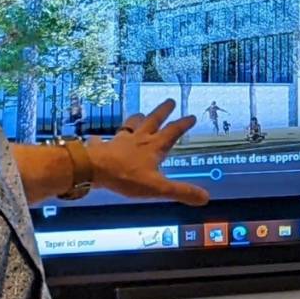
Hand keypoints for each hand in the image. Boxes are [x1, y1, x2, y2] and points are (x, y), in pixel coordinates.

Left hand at [88, 101, 208, 204]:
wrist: (94, 169)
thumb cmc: (127, 176)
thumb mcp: (158, 187)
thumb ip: (181, 191)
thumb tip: (205, 197)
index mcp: (154, 147)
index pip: (172, 132)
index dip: (183, 124)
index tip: (191, 116)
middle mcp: (138, 139)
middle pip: (153, 120)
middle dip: (163, 111)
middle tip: (170, 101)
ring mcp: (119, 141)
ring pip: (130, 125)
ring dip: (137, 119)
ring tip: (140, 114)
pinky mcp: (103, 147)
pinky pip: (103, 140)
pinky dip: (102, 138)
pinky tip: (98, 137)